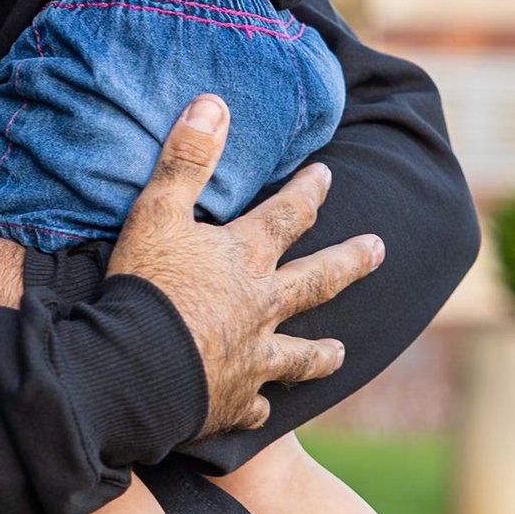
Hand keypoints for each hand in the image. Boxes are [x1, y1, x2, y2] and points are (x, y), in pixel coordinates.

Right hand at [108, 96, 384, 438]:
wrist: (135, 369)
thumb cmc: (146, 286)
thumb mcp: (158, 212)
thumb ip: (187, 159)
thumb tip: (214, 102)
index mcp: (245, 259)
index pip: (288, 215)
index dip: (308, 191)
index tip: (326, 174)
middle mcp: (261, 307)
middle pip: (317, 281)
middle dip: (349, 262)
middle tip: (379, 250)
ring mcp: (252, 359)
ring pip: (298, 355)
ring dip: (320, 354)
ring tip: (341, 353)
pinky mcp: (233, 402)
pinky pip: (254, 408)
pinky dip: (259, 408)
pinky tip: (264, 412)